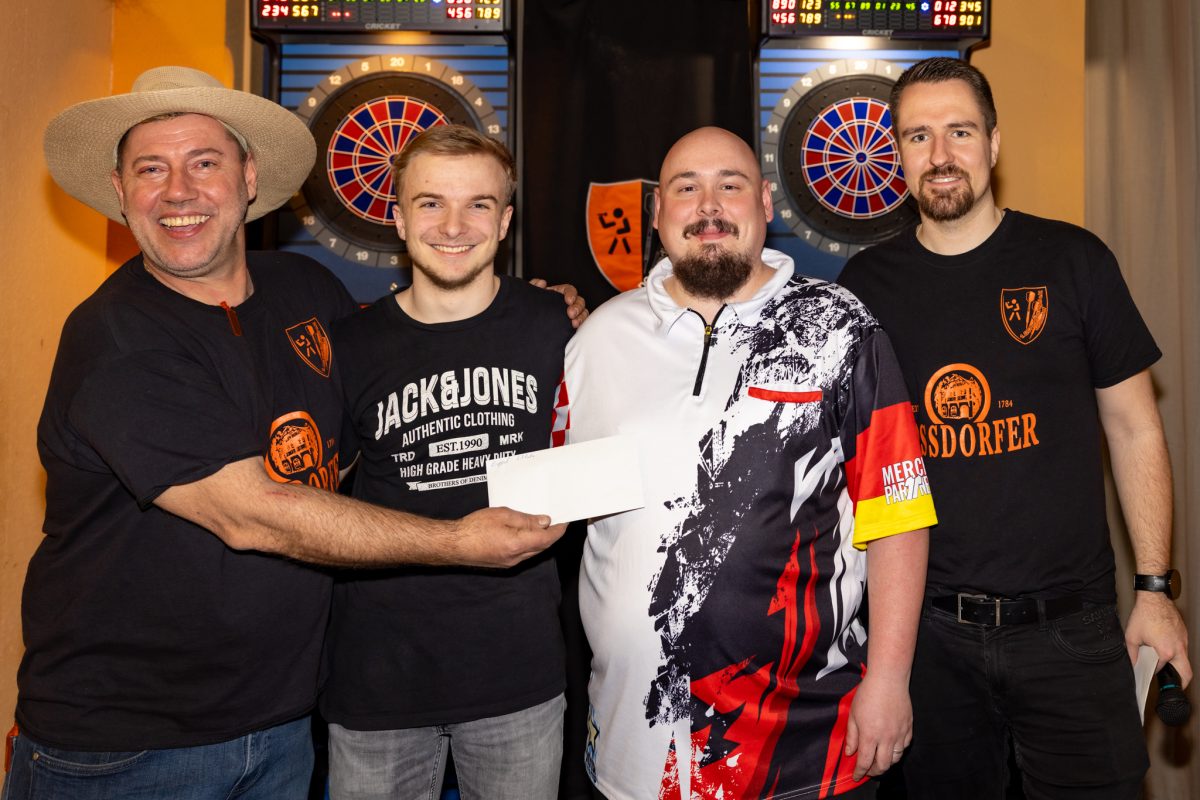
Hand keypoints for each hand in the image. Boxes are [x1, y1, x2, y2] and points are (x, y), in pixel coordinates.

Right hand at [449, 506, 566, 567]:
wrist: (454, 544)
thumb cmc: (474, 527)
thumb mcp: (502, 515)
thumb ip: (525, 519)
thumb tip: (544, 522)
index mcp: (518, 544)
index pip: (547, 538)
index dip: (559, 530)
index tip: (565, 520)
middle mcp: (516, 558)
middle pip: (542, 547)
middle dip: (551, 534)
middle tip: (556, 520)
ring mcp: (509, 563)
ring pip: (533, 552)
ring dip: (541, 540)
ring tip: (542, 524)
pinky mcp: (503, 563)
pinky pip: (523, 554)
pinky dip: (530, 544)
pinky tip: (526, 533)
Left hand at [530, 278, 587, 327]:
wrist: (525, 325)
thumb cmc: (526, 308)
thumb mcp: (527, 296)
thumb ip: (533, 287)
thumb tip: (542, 283)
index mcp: (557, 293)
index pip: (569, 290)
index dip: (571, 294)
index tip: (568, 300)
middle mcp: (564, 304)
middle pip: (579, 301)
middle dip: (578, 307)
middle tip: (571, 314)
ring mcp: (568, 315)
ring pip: (582, 313)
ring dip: (581, 317)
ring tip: (574, 324)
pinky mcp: (568, 327)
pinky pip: (579, 324)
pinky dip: (580, 326)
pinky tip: (574, 329)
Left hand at [844, 671, 912, 779]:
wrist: (888, 679)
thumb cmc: (868, 694)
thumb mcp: (853, 714)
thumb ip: (852, 736)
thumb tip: (850, 753)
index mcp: (870, 735)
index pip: (865, 762)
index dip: (860, 772)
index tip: (857, 776)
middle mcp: (887, 738)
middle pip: (882, 766)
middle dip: (874, 772)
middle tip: (868, 771)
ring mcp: (900, 734)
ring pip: (895, 758)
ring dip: (886, 763)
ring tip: (879, 760)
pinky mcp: (909, 728)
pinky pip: (904, 746)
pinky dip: (897, 751)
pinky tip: (890, 748)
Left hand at [1126, 591, 1190, 686]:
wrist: (1154, 598)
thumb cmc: (1144, 615)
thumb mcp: (1131, 637)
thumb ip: (1132, 655)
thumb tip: (1134, 665)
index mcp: (1166, 652)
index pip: (1161, 670)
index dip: (1152, 673)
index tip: (1148, 674)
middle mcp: (1179, 648)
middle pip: (1186, 673)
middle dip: (1181, 682)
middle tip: (1174, 686)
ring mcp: (1184, 641)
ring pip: (1185, 660)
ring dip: (1177, 665)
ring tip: (1165, 664)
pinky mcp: (1184, 634)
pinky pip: (1183, 648)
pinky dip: (1176, 652)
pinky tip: (1164, 647)